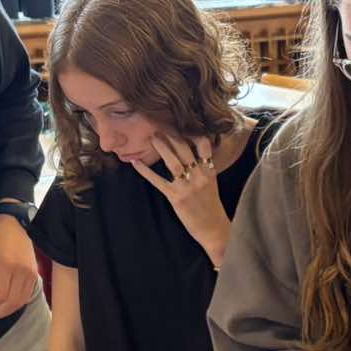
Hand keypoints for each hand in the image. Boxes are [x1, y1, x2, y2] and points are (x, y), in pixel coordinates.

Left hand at [0, 214, 40, 322]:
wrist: (13, 226)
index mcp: (6, 265)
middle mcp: (22, 272)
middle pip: (11, 303)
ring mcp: (31, 274)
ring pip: (20, 302)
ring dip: (6, 311)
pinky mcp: (35, 275)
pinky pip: (25, 296)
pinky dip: (15, 304)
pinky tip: (5, 304)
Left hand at [129, 133, 232, 266]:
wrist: (214, 230)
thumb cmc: (211, 207)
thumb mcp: (212, 183)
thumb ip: (203, 167)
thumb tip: (191, 153)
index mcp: (209, 170)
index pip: (203, 144)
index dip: (191, 131)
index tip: (181, 120)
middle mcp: (200, 176)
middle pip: (185, 149)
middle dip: (171, 135)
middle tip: (159, 123)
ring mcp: (188, 187)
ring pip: (173, 162)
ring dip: (161, 147)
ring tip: (152, 136)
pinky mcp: (177, 198)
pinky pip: (158, 181)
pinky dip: (145, 171)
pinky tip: (135, 163)